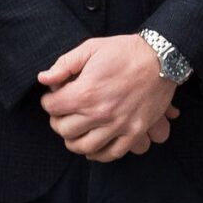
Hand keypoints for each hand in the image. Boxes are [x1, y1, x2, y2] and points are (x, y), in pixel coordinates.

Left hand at [37, 35, 177, 162]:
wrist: (160, 60)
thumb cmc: (123, 51)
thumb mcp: (90, 48)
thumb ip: (64, 64)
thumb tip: (43, 79)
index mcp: (86, 92)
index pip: (52, 108)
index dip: (48, 101)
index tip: (53, 97)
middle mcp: (100, 113)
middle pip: (65, 130)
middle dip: (58, 121)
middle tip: (62, 113)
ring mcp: (119, 126)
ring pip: (84, 147)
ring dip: (73, 140)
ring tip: (74, 130)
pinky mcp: (134, 133)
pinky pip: (111, 154)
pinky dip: (97, 154)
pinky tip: (92, 146)